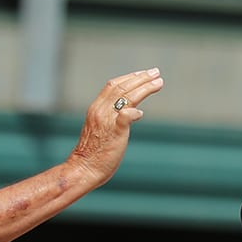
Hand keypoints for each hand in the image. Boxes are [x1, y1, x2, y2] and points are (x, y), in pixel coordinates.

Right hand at [69, 69, 163, 185]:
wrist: (83, 169)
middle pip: (122, 87)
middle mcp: (100, 111)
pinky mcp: (114, 133)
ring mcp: (107, 121)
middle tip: (156, 72)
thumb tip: (130, 113)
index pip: (112, 85)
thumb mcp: (100, 129)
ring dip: (144, 87)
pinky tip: (142, 113)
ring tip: (158, 82)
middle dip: (140, 78)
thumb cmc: (93, 154)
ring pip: (126, 97)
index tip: (143, 74)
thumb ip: (112, 119)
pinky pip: (125, 116)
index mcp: (96, 108)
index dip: (129, 77)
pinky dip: (135, 111)